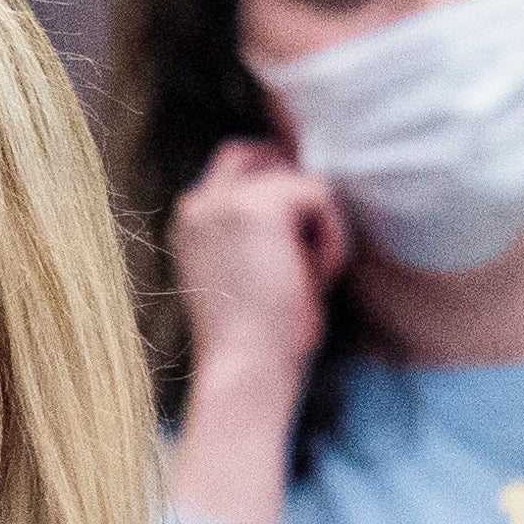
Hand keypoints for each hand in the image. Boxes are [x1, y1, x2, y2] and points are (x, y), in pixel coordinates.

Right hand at [172, 139, 345, 416]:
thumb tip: (306, 198)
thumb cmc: (256, 343)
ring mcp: (226, 200)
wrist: (246, 371)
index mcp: (191, 222)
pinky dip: (333, 237)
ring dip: (319, 224)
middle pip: (259, 152)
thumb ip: (258, 233)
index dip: (274, 184)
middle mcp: (198, 203)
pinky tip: (319, 277)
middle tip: (313, 240)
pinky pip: (320, 194)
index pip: (234, 166)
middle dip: (294, 184)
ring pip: (298, 178)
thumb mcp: (246, 274)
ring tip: (313, 275)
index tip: (298, 233)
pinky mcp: (261, 205)